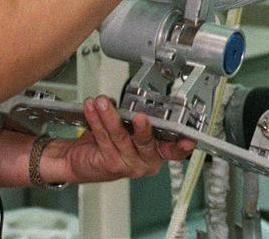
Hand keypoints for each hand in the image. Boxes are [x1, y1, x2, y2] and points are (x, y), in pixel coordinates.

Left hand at [42, 96, 195, 183]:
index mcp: (157, 152)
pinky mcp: (110, 165)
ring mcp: (128, 165)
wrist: (81, 161)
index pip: (173, 151)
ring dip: (109, 116)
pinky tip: (92, 109)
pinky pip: (104, 138)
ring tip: (103, 102)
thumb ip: (136, 120)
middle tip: (140, 117)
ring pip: (121, 137)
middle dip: (143, 129)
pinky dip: (96, 120)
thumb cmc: (108, 143)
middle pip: (147, 143)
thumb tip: (136, 102)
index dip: (181, 146)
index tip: (188, 140)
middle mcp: (146, 162)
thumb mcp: (129, 130)